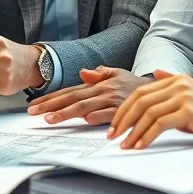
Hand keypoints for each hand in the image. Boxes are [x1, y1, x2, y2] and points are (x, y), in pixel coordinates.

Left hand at [28, 67, 148, 124]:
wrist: (159, 89)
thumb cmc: (134, 85)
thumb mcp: (116, 74)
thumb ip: (99, 74)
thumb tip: (82, 72)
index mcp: (97, 84)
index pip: (69, 91)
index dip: (51, 98)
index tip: (35, 105)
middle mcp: (101, 90)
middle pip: (72, 98)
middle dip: (51, 106)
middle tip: (34, 112)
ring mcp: (111, 100)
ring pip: (85, 106)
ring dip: (67, 113)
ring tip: (50, 120)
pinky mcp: (123, 109)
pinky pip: (109, 114)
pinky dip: (97, 117)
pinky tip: (86, 121)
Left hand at [108, 70, 192, 149]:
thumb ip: (172, 83)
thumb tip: (155, 74)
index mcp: (176, 79)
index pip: (140, 92)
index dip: (125, 108)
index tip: (115, 124)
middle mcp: (178, 84)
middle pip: (140, 100)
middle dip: (123, 119)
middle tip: (113, 135)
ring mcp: (183, 97)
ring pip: (147, 113)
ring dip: (133, 131)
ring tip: (125, 145)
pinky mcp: (188, 112)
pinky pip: (159, 124)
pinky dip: (146, 136)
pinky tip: (140, 145)